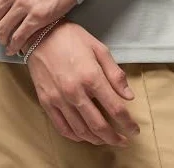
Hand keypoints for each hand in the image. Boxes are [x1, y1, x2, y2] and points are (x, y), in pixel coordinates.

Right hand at [25, 20, 140, 147]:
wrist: (38, 34)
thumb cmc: (71, 37)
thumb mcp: (98, 48)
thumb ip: (115, 73)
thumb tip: (129, 96)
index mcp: (91, 77)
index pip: (115, 108)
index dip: (128, 123)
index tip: (135, 130)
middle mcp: (75, 92)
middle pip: (99, 125)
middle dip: (114, 137)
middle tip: (123, 141)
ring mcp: (59, 99)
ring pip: (81, 131)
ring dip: (97, 140)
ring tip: (106, 140)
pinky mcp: (46, 102)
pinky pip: (62, 127)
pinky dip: (75, 137)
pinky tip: (84, 136)